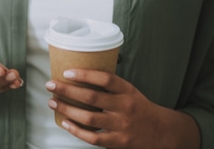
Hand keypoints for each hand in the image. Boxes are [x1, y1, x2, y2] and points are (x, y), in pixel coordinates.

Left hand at [45, 69, 199, 148]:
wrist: (163, 132)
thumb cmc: (139, 108)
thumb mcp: (130, 91)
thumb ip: (110, 86)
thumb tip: (79, 75)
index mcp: (128, 91)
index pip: (106, 79)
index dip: (85, 75)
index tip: (67, 72)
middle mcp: (124, 107)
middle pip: (92, 98)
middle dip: (68, 90)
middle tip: (51, 85)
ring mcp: (121, 126)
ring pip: (89, 118)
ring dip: (67, 109)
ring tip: (53, 102)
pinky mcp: (118, 142)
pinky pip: (93, 137)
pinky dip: (77, 130)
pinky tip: (65, 122)